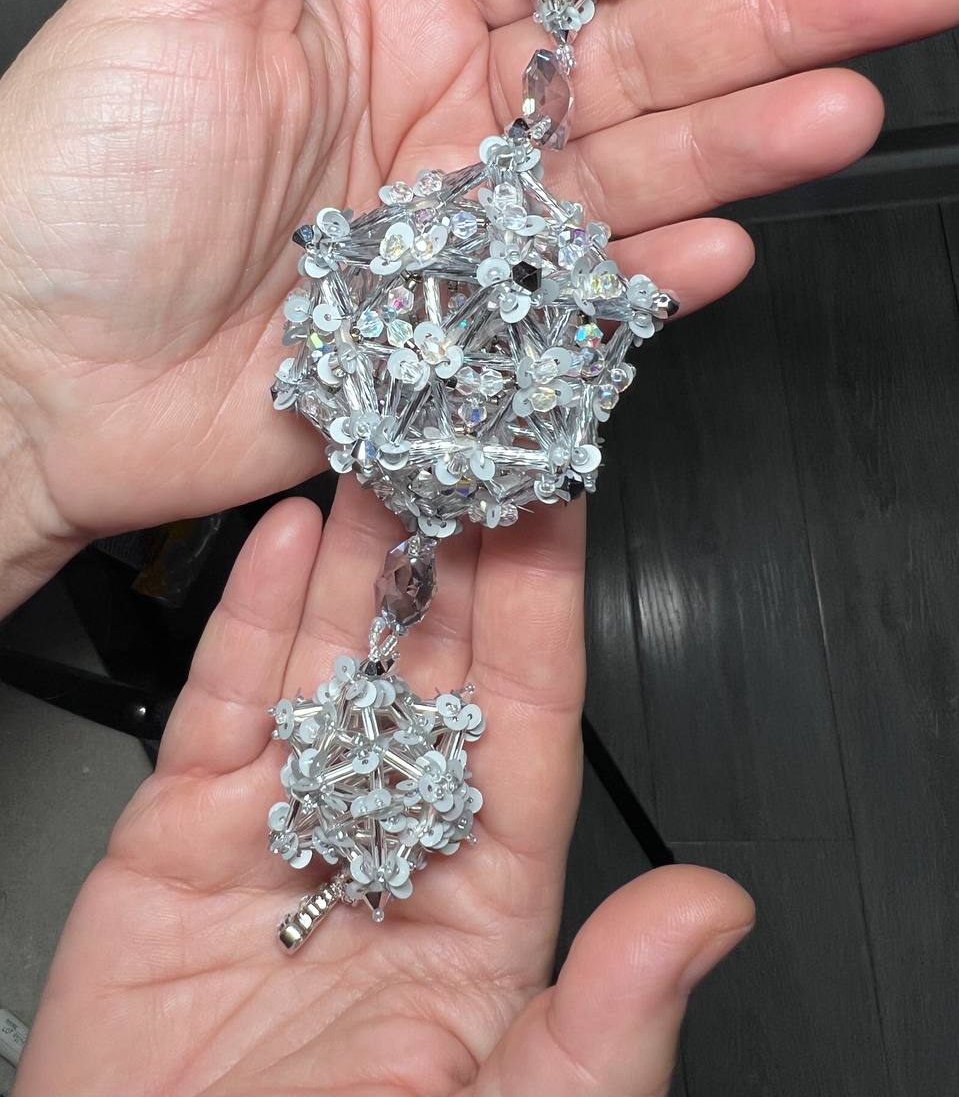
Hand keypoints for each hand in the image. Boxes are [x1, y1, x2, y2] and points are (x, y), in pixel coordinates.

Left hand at [0, 0, 955, 607]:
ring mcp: (467, 237)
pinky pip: (581, 306)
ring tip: (846, 109)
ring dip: (746, 142)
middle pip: (653, 46)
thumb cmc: (69, 184)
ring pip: (636, 174)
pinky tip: (723, 244)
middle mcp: (451, 116)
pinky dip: (651, 279)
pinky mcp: (462, 344)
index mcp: (397, 5)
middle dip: (796, 3)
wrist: (29, 372)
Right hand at [14, 489, 753, 1095]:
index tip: (556, 503)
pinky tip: (282, 542)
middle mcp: (391, 836)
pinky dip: (252, 618)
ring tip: (379, 456)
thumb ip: (607, 1015)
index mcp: (485, 896)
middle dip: (452, 548)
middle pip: (435, 660)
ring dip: (358, 556)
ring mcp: (288, 823)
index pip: (529, 716)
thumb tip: (710, 915)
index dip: (544, 603)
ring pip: (334, 658)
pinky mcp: (184, 832)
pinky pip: (227, 702)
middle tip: (464, 441)